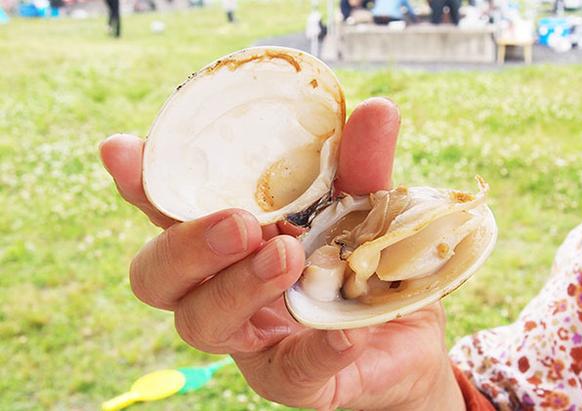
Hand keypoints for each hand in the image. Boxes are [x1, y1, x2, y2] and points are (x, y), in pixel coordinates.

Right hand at [100, 98, 464, 409]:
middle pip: (158, 275)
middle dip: (186, 245)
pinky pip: (289, 372)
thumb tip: (376, 109)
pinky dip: (315, 349)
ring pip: (202, 322)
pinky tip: (345, 334)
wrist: (408, 337)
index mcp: (228, 239)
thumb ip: (360, 165)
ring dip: (237, 285)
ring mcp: (252, 338)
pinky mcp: (294, 378)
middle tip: (239, 222)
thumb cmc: (364, 263)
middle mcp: (222, 288)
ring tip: (287, 256)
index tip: (122, 149)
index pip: (169, 212)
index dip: (141, 184)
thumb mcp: (364, 206)